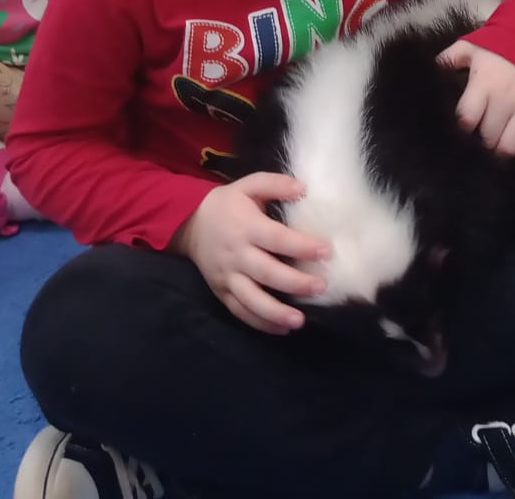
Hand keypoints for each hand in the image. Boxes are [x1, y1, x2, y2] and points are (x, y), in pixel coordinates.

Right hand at [174, 173, 328, 335]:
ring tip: (299, 321)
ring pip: (251, 300)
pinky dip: (260, 323)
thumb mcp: (249, 185)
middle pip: (267, 273)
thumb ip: (276, 184)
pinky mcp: (221, 292)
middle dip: (295, 283)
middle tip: (321, 286)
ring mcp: (227, 277)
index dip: (301, 246)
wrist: (189, 223)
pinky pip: (240, 311)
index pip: (277, 239)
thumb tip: (304, 188)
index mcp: (246, 227)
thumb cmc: (228, 204)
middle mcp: (236, 255)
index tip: (326, 252)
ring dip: (276, 313)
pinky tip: (282, 329)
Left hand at [439, 40, 514, 156]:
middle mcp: (505, 100)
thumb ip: (452, 57)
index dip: (462, 128)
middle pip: (487, 137)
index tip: (464, 128)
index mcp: (484, 84)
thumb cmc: (505, 44)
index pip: (466, 119)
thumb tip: (434, 68)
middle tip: (482, 141)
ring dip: (502, 149)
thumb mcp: (474, 45)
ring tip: (498, 145)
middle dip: (482, 142)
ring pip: (510, 147)